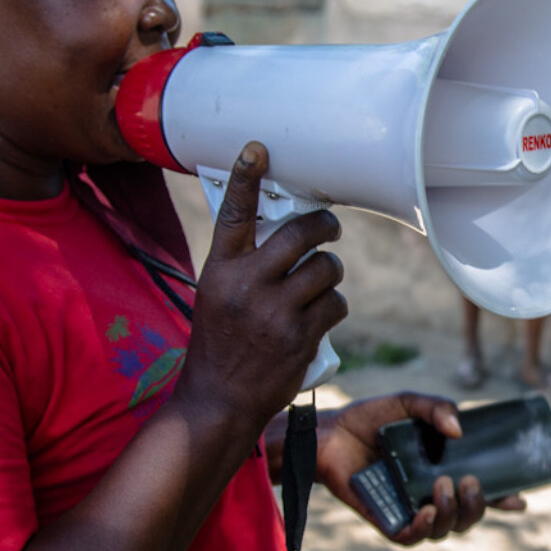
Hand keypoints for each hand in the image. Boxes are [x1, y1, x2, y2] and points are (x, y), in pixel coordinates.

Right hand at [172, 143, 347, 430]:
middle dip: (324, 227)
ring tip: (317, 287)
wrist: (218, 401)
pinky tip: (319, 318)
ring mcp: (275, 312)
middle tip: (328, 231)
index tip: (258, 150)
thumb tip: (287, 236)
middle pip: (301, 233)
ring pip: (326, 269)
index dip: (246, 178)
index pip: (234, 214)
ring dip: (329, 274)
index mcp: (219, 270)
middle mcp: (246, 285)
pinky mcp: (301, 337)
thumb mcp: (216, 296)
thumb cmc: (219, 344)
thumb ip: (244, 266)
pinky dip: (333, 307)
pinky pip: (335, 304)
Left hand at [316, 393, 523, 542]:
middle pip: (470, 515)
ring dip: (454, 513)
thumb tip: (458, 431)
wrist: (329, 433)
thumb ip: (437, 408)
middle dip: (478, 504)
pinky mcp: (387, 521)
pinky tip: (427, 511)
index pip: (481, 489)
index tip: (519, 498)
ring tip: (442, 488)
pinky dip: (425, 528)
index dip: (504, 497)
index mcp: (444, 468)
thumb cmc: (370, 419)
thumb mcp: (409, 403)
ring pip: (446, 529)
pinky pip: (413, 538)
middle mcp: (431, 493)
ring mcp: (411, 509)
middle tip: (468, 481)